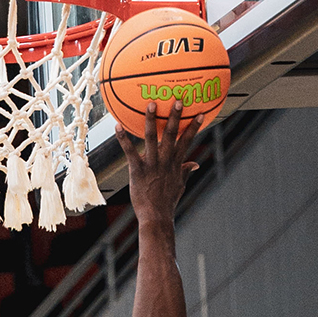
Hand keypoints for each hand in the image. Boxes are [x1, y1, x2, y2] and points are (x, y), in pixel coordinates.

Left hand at [116, 100, 203, 223]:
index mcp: (176, 162)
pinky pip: (129, 151)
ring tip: (150, 104)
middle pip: (172, 134)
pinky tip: (117, 125)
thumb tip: (195, 164)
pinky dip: (123, 138)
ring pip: (152, 138)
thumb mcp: (180, 185)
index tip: (200, 113)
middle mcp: (165, 160)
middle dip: (175, 117)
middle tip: (177, 100)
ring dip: (151, 120)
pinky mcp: (137, 169)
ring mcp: (152, 164)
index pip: (187, 141)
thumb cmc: (167, 201)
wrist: (156, 216)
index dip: (194, 127)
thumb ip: (186, 171)